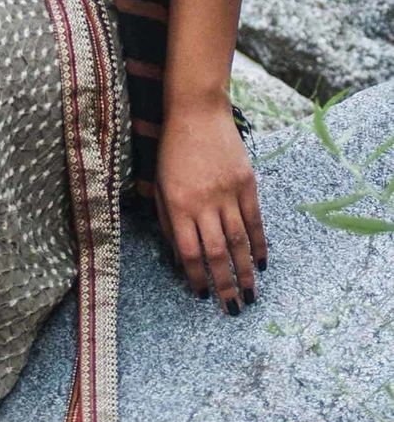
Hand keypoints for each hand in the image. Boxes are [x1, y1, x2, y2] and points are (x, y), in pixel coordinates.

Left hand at [153, 97, 267, 310]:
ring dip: (245, 271)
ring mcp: (228, 193)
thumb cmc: (172, 151)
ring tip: (251, 295)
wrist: (197, 113)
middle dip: (225, 285)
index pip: (189, 252)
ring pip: (239, 241)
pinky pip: (255, 221)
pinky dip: (259, 244)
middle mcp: (204, 203)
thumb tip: (180, 257)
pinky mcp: (247, 184)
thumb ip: (168, 221)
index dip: (196, 277)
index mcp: (178, 205)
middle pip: (217, 253)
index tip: (201, 295)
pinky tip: (261, 263)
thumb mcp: (159, 185)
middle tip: (233, 309)